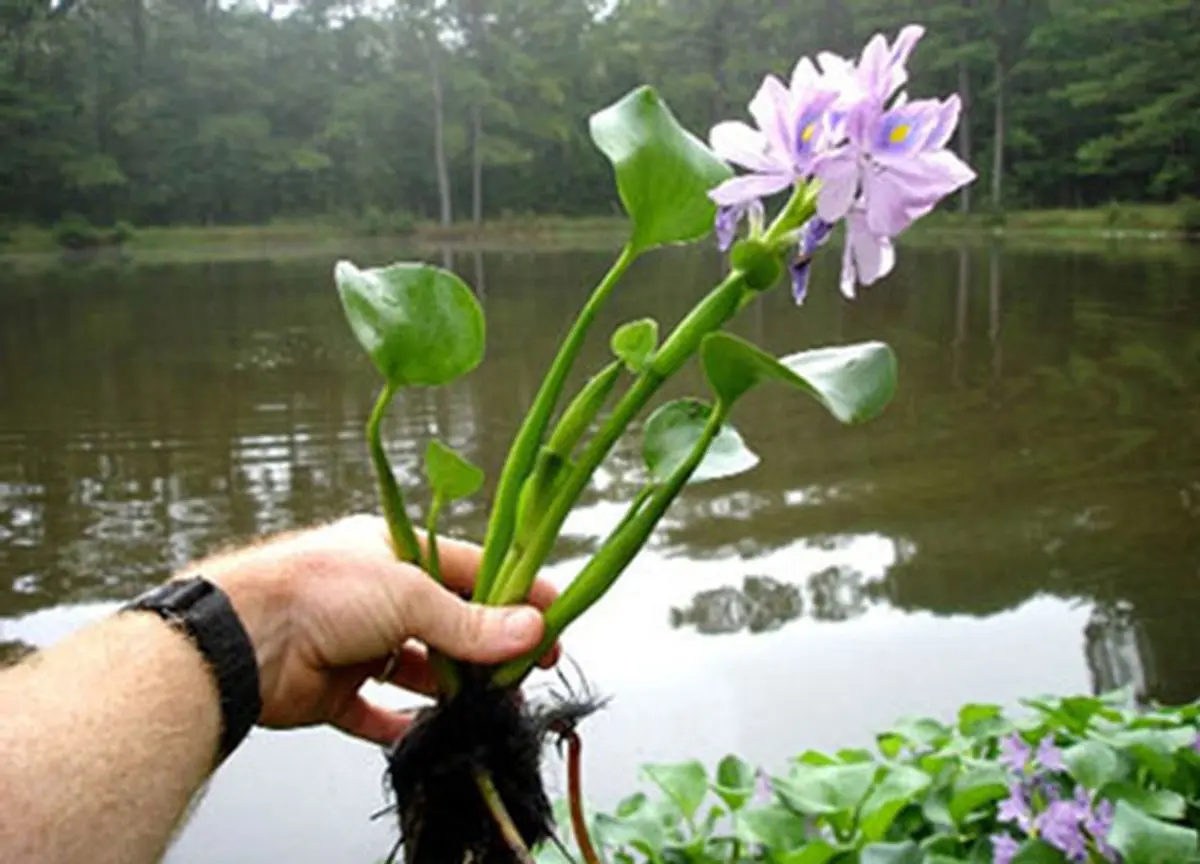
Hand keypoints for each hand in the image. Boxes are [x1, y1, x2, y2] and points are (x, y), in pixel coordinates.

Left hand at [191, 514, 557, 745]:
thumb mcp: (407, 594)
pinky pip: (377, 711)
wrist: (240, 640)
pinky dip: (402, 723)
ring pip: (420, 669)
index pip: (471, 569)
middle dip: (488, 648)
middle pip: (449, 622)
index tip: (552, 618)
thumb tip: (529, 631)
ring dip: (454, 687)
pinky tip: (428, 730)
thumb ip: (469, 621)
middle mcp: (377, 594)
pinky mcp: (333, 688)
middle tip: (528, 671)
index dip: (514, 593)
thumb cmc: (318, 591)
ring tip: (489, 705)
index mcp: (395, 551)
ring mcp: (355, 642)